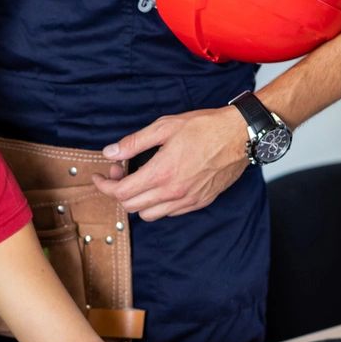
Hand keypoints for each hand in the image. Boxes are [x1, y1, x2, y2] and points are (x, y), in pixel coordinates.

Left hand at [94, 106, 247, 221]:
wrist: (240, 135)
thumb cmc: (205, 127)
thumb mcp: (165, 126)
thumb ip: (134, 142)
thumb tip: (110, 152)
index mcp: (161, 173)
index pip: (121, 192)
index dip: (104, 186)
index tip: (100, 176)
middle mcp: (173, 192)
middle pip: (131, 207)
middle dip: (118, 191)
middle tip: (119, 173)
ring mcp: (187, 200)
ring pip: (150, 215)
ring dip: (138, 201)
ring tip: (140, 181)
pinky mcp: (200, 202)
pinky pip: (170, 213)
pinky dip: (158, 204)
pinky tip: (160, 186)